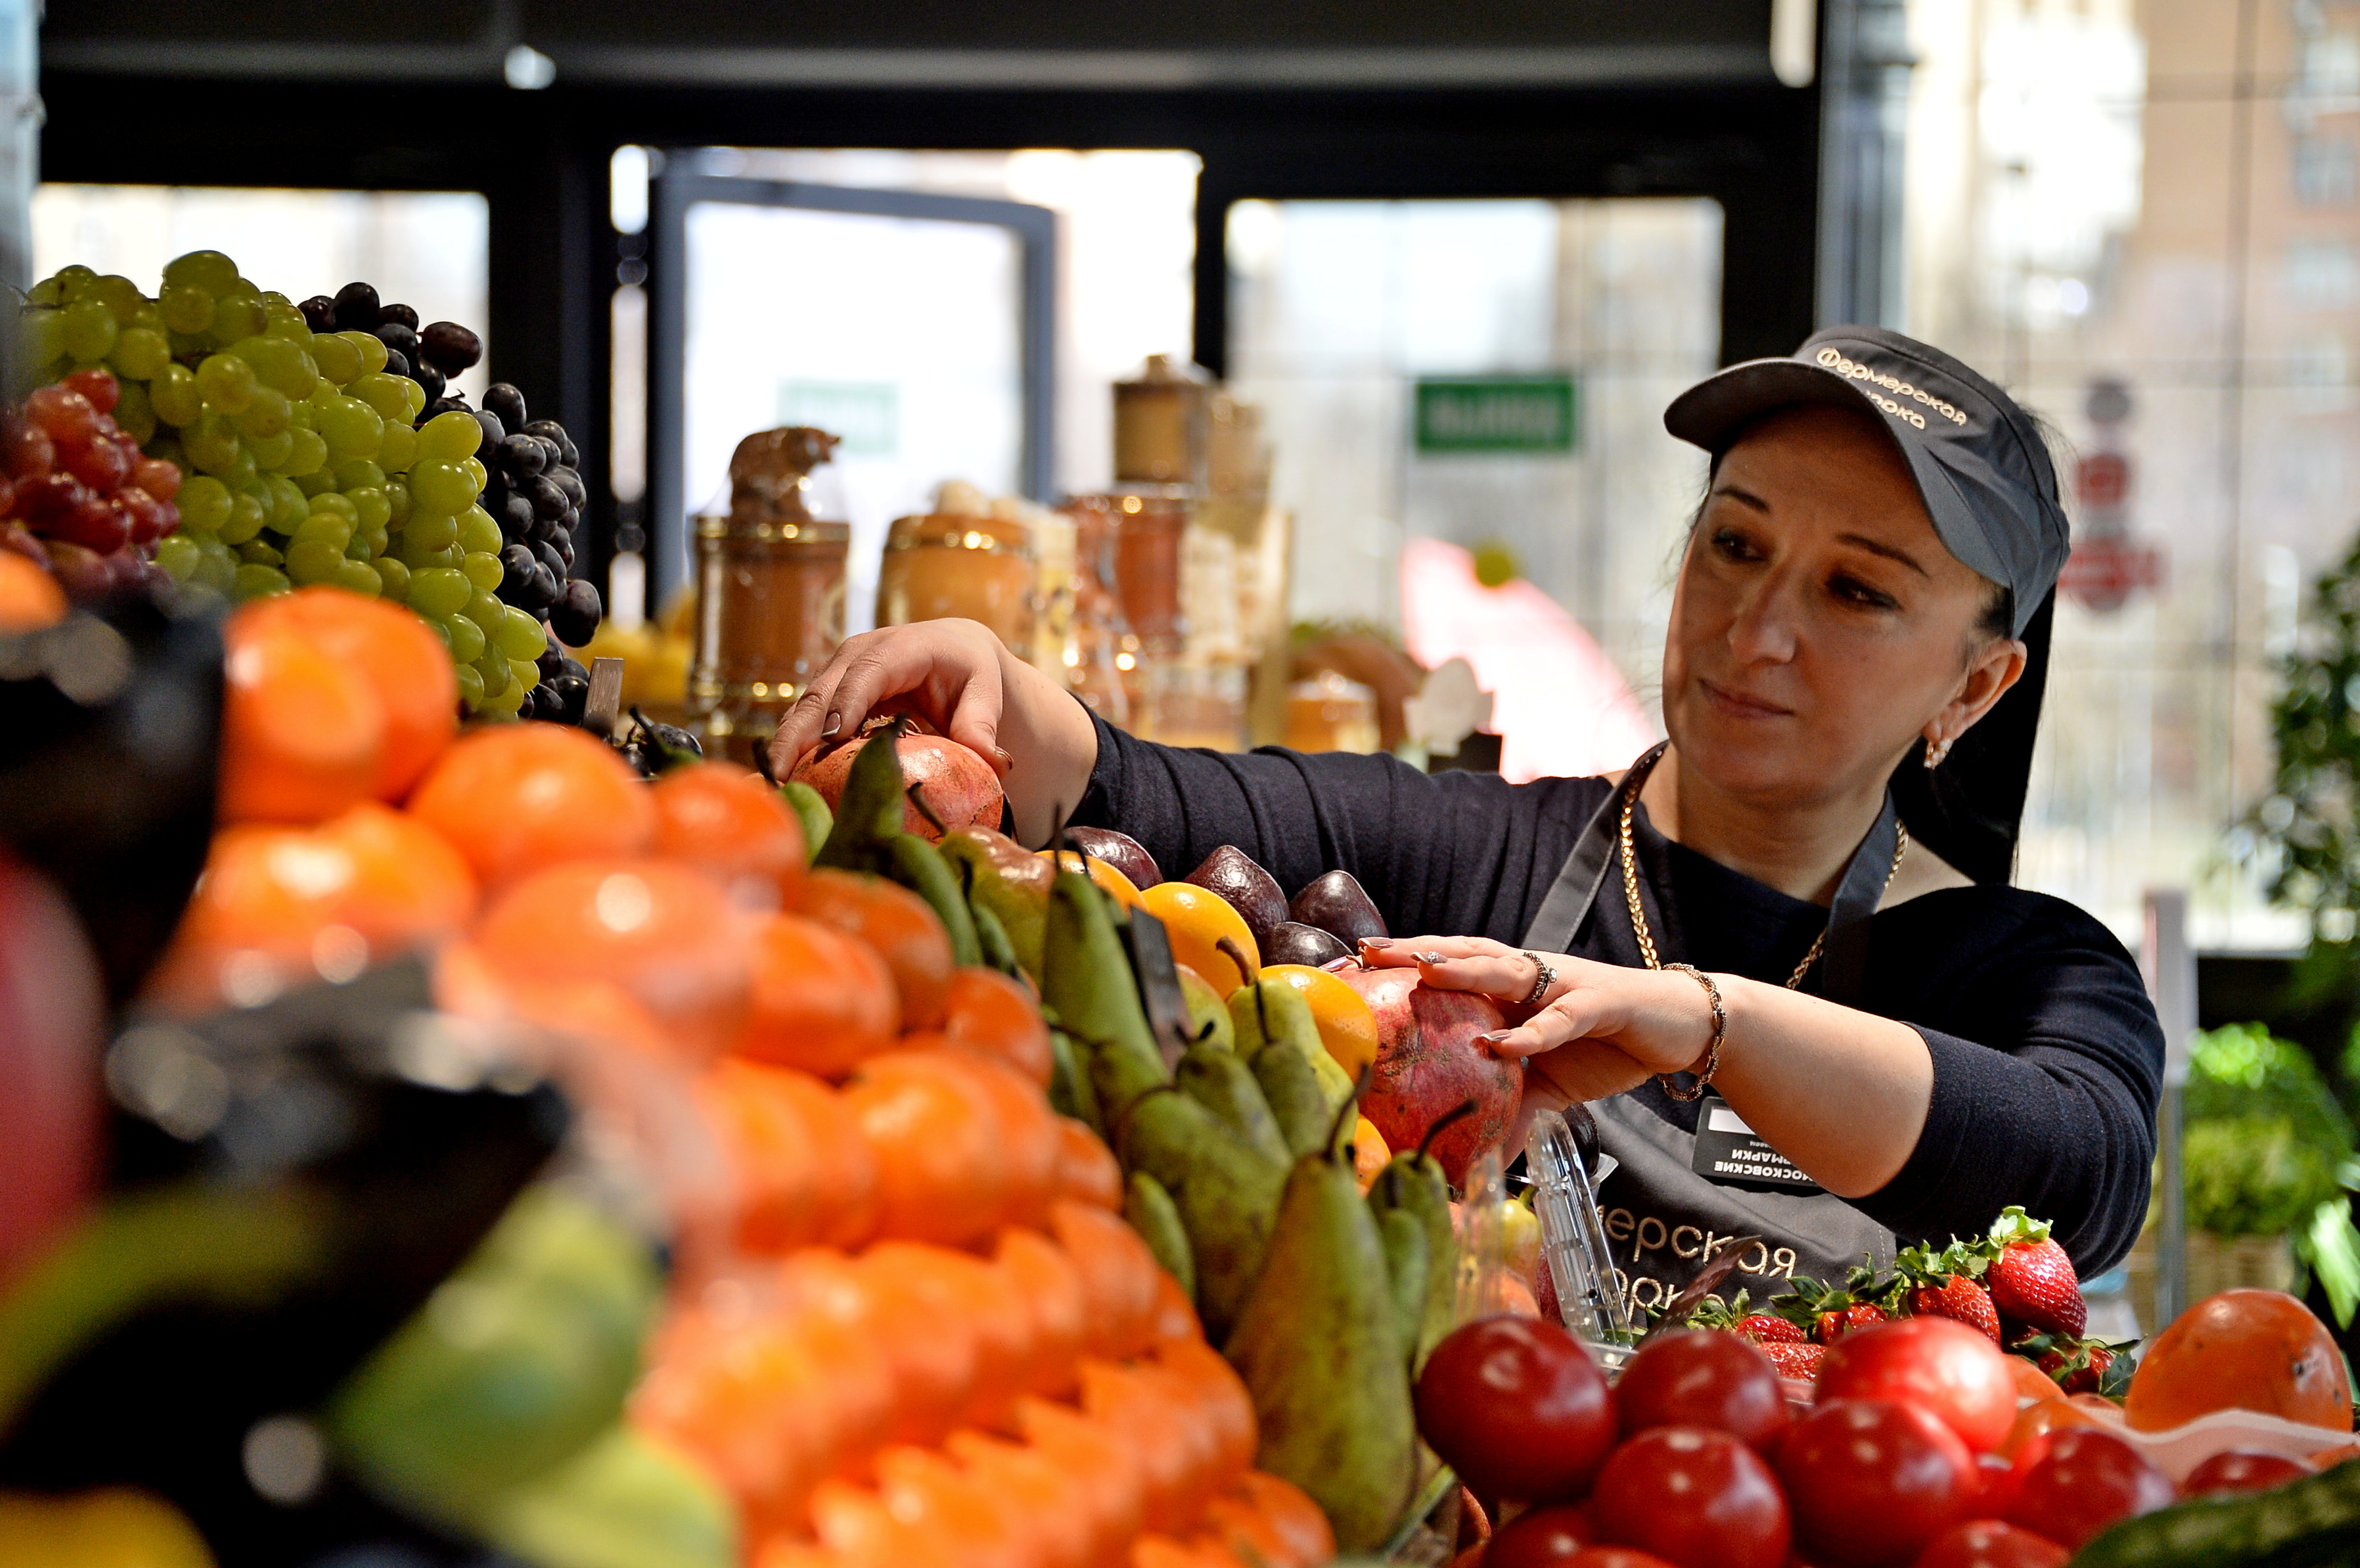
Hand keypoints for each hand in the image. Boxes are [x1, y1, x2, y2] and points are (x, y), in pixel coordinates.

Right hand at [767, 619, 1012, 779]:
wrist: (953, 653)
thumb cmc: (971, 673)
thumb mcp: (984, 692)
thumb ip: (982, 724)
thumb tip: (993, 762)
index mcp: (900, 647)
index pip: (867, 673)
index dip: (848, 702)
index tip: (833, 737)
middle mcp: (859, 655)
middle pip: (821, 693)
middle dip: (797, 734)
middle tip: (781, 776)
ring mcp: (838, 674)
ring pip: (804, 710)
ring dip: (786, 748)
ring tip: (774, 788)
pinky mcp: (829, 696)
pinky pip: (806, 724)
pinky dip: (794, 752)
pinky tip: (785, 786)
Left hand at [1360, 935, 1719, 1103]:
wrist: (1680, 1031)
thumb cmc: (1607, 1047)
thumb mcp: (1548, 1089)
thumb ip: (1511, 1117)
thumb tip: (1472, 1167)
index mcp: (1512, 989)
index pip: (1451, 967)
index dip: (1406, 962)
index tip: (1355, 964)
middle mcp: (1532, 977)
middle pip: (1466, 955)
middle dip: (1417, 951)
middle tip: (1371, 952)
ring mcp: (1566, 985)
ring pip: (1507, 970)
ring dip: (1465, 970)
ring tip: (1423, 970)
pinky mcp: (1603, 1003)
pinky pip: (1561, 1018)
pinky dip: (1531, 1031)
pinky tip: (1502, 1043)